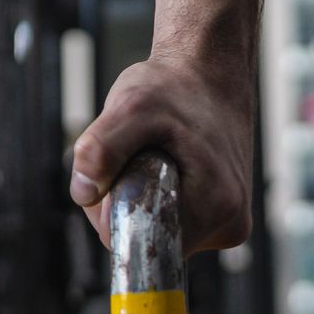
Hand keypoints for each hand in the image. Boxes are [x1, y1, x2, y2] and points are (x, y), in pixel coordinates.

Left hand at [69, 55, 253, 252]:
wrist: (210, 72)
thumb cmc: (174, 86)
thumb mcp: (131, 107)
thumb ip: (102, 149)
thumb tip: (84, 194)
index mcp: (216, 205)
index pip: (141, 241)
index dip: (115, 210)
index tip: (123, 168)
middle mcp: (229, 223)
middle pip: (148, 238)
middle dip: (125, 201)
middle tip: (135, 154)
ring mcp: (228, 221)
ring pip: (158, 228)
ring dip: (140, 196)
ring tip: (155, 153)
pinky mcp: (222, 214)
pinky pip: (172, 218)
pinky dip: (156, 194)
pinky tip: (167, 163)